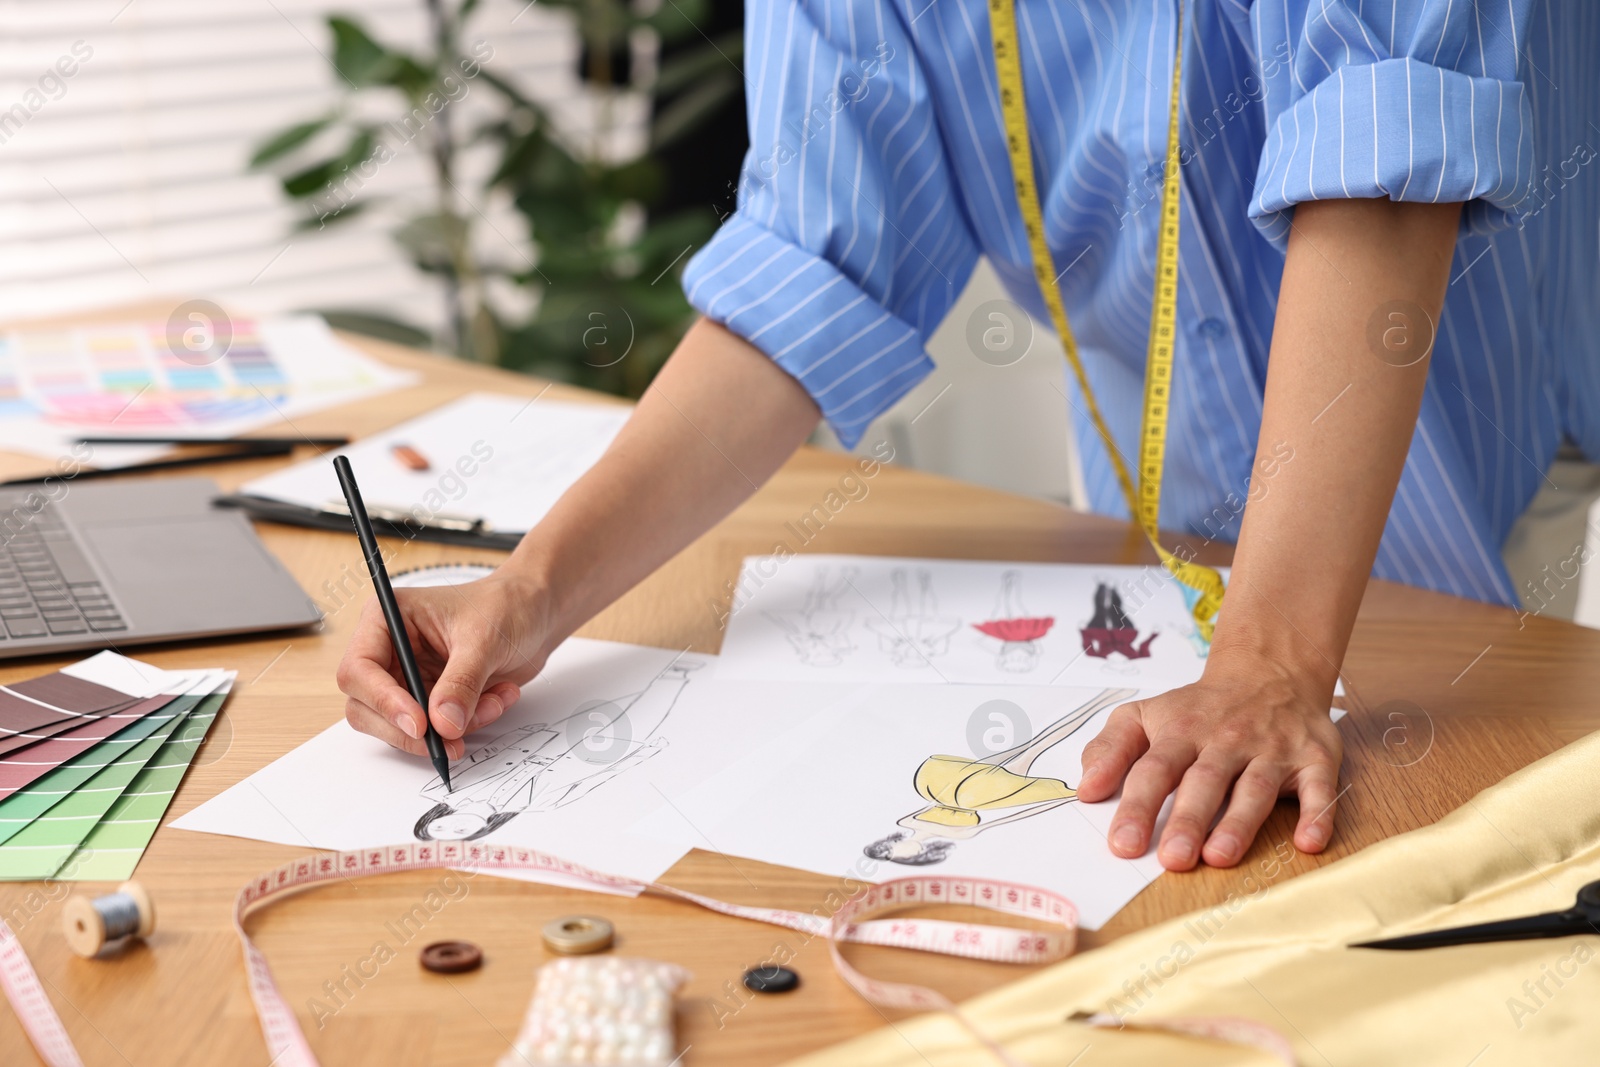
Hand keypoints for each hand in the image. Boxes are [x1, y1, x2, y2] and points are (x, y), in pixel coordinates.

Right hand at [335, 568, 552, 758]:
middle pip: (367, 708)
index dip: (384, 701)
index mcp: (387, 619)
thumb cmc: (506, 606)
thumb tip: (442, 725)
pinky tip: (497, 700)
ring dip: (449, 728)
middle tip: (452, 740)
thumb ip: (462, 683)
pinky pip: (434, 731)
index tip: (420, 724)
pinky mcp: (429, 699)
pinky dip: (466, 726)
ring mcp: (407, 677)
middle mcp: (388, 650)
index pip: (359, 669)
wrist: (535, 612)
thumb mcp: (484, 639)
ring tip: (493, 704)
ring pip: (401, 727)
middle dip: (413, 729)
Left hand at [1076, 650, 1342, 870]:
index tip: (1123, 844)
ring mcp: (1272, 750)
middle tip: (1173, 859)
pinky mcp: (1314, 758)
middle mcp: (1227, 740)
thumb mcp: (1145, 715)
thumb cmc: (1198, 709)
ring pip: (1254, 787)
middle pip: (1204, 781)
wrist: (1268, 671)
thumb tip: (1085, 790)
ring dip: (1239, 822)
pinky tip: (1309, 842)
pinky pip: (1319, 787)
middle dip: (1188, 820)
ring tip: (1220, 856)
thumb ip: (1111, 748)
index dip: (1139, 806)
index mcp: (1181, 731)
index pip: (1155, 769)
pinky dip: (1317, 814)